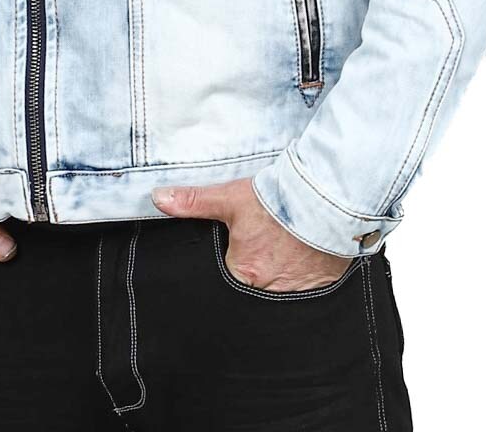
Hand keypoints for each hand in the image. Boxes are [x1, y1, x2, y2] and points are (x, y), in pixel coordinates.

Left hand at [151, 176, 352, 292]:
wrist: (326, 197)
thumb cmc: (278, 200)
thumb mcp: (231, 198)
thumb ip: (194, 202)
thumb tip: (159, 199)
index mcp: (245, 272)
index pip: (230, 277)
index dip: (234, 262)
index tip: (243, 250)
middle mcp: (270, 289)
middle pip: (257, 285)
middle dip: (259, 270)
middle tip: (267, 247)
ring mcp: (300, 290)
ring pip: (284, 287)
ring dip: (283, 272)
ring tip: (287, 249)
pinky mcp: (324, 284)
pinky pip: (310, 287)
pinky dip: (307, 273)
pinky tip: (307, 254)